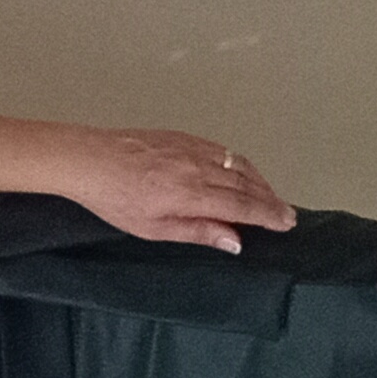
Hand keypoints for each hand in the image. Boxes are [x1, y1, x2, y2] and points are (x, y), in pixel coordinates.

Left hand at [62, 128, 300, 251]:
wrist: (90, 160)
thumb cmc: (115, 198)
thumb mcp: (155, 228)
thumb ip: (198, 231)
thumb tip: (234, 240)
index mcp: (192, 193)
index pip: (243, 205)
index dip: (269, 214)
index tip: (287, 222)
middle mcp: (198, 167)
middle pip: (246, 183)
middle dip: (270, 199)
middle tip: (287, 213)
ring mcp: (191, 148)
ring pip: (237, 163)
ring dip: (259, 180)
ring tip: (269, 195)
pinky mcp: (182, 137)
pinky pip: (221, 149)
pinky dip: (239, 162)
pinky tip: (240, 170)